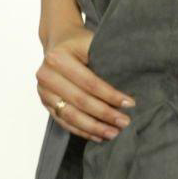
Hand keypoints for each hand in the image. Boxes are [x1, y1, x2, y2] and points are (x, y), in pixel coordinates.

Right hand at [36, 26, 135, 141]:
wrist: (57, 41)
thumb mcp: (90, 42)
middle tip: (124, 122)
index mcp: (58, 59)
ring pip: (70, 115)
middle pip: (80, 101)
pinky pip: (64, 122)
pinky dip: (82, 131)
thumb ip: (106, 57)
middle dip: (104, 114)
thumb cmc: (78, 43)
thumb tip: (134, 76)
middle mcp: (46, 76)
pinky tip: (98, 136)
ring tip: (113, 133)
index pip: (89, 82)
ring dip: (93, 127)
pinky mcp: (45, 104)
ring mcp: (44, 92)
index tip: (129, 104)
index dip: (110, 95)